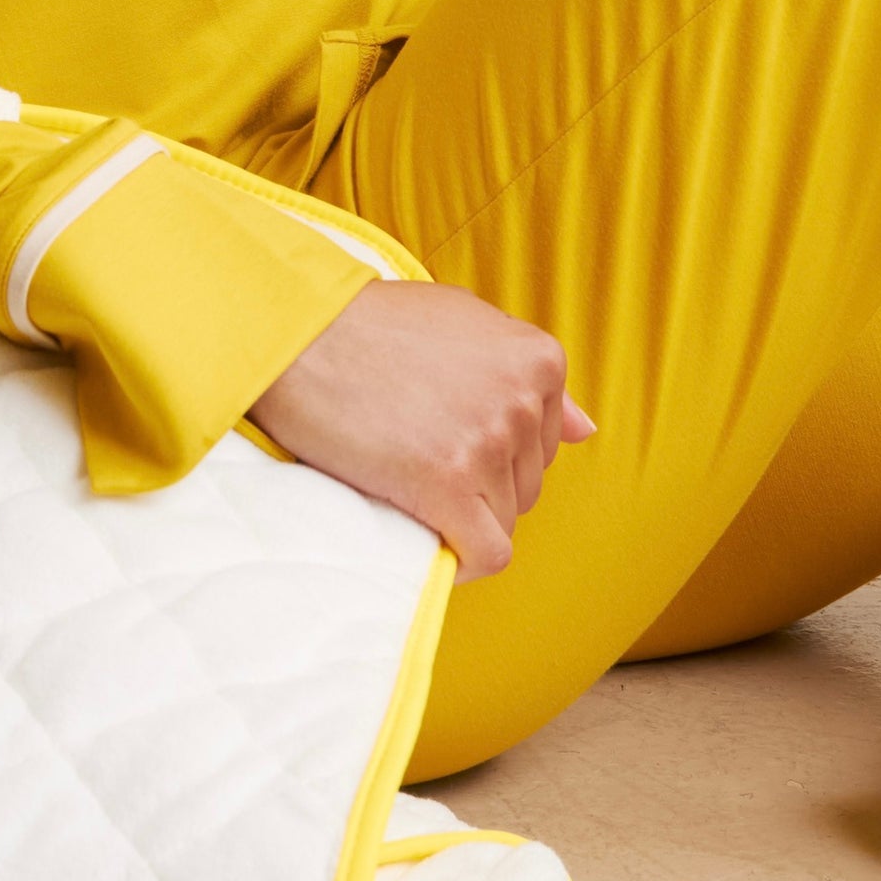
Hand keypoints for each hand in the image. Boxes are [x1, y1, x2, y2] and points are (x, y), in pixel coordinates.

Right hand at [249, 281, 595, 577]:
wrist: (296, 336)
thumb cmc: (368, 324)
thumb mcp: (462, 320)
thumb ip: (524, 371)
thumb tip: (584, 430)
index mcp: (537, 358)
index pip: (544, 444)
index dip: (493, 453)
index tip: (445, 442)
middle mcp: (522, 399)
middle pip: (526, 486)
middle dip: (480, 486)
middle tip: (417, 458)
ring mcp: (488, 442)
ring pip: (503, 521)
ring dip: (461, 517)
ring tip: (408, 483)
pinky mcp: (448, 484)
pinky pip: (487, 553)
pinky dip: (464, 560)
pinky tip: (432, 542)